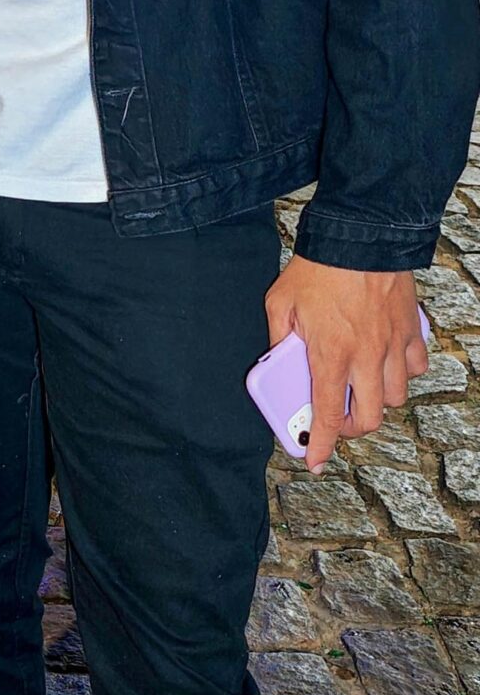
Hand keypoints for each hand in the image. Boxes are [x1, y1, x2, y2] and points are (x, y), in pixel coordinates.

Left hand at [265, 255, 427, 470]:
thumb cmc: (319, 267)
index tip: (314, 460)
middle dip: (350, 429)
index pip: (329, 416)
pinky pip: (415, 367)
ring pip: (395, 397)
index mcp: (330, 355)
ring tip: (360, 390)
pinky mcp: (410, 329)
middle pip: (369, 418)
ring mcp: (392, 345)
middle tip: (336, 420)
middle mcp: (366, 357)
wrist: (361, 234)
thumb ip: (279, 340)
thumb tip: (277, 362)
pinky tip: (386, 364)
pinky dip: (403, 374)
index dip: (323, 446)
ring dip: (376, 402)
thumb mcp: (280, 303)